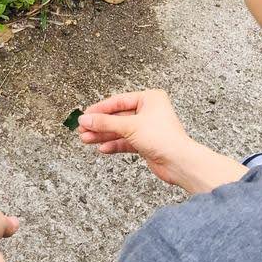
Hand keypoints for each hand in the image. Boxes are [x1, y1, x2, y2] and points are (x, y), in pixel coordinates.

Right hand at [79, 89, 248, 193]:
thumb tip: (85, 119)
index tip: (85, 115)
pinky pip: (125, 142)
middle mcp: (149, 111)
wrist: (179, 162)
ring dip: (103, 135)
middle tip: (82, 129)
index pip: (119, 101)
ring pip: (119, 130)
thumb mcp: (130, 126)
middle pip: (117, 117)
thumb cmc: (164, 138)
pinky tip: (102, 148)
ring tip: (86, 139)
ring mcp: (147, 128)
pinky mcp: (145, 143)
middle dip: (100, 124)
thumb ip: (105, 123)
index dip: (100, 109)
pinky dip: (114, 144)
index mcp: (149, 98)